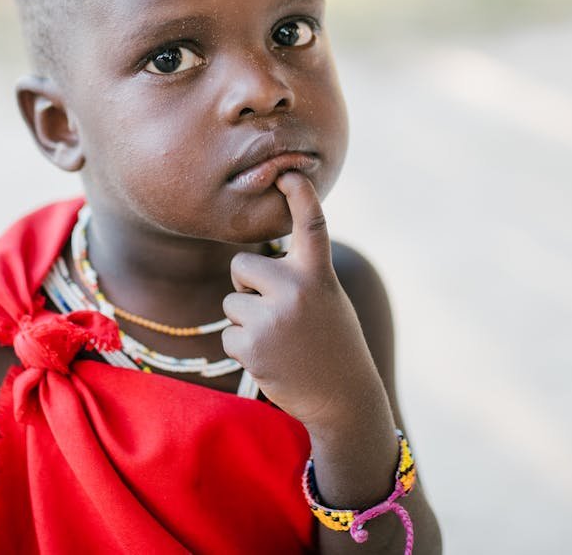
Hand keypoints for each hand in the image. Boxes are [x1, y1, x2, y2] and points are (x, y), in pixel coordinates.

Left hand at [221, 172, 388, 431]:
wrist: (343, 399)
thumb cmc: (333, 343)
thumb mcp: (327, 299)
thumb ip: (299, 275)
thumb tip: (254, 261)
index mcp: (318, 274)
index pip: (310, 224)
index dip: (299, 194)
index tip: (287, 172)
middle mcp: (295, 288)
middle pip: (241, 265)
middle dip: (248, 286)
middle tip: (276, 313)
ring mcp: (271, 316)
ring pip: (232, 303)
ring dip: (247, 322)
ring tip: (280, 342)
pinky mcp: (251, 344)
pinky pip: (227, 334)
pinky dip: (243, 348)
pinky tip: (272, 360)